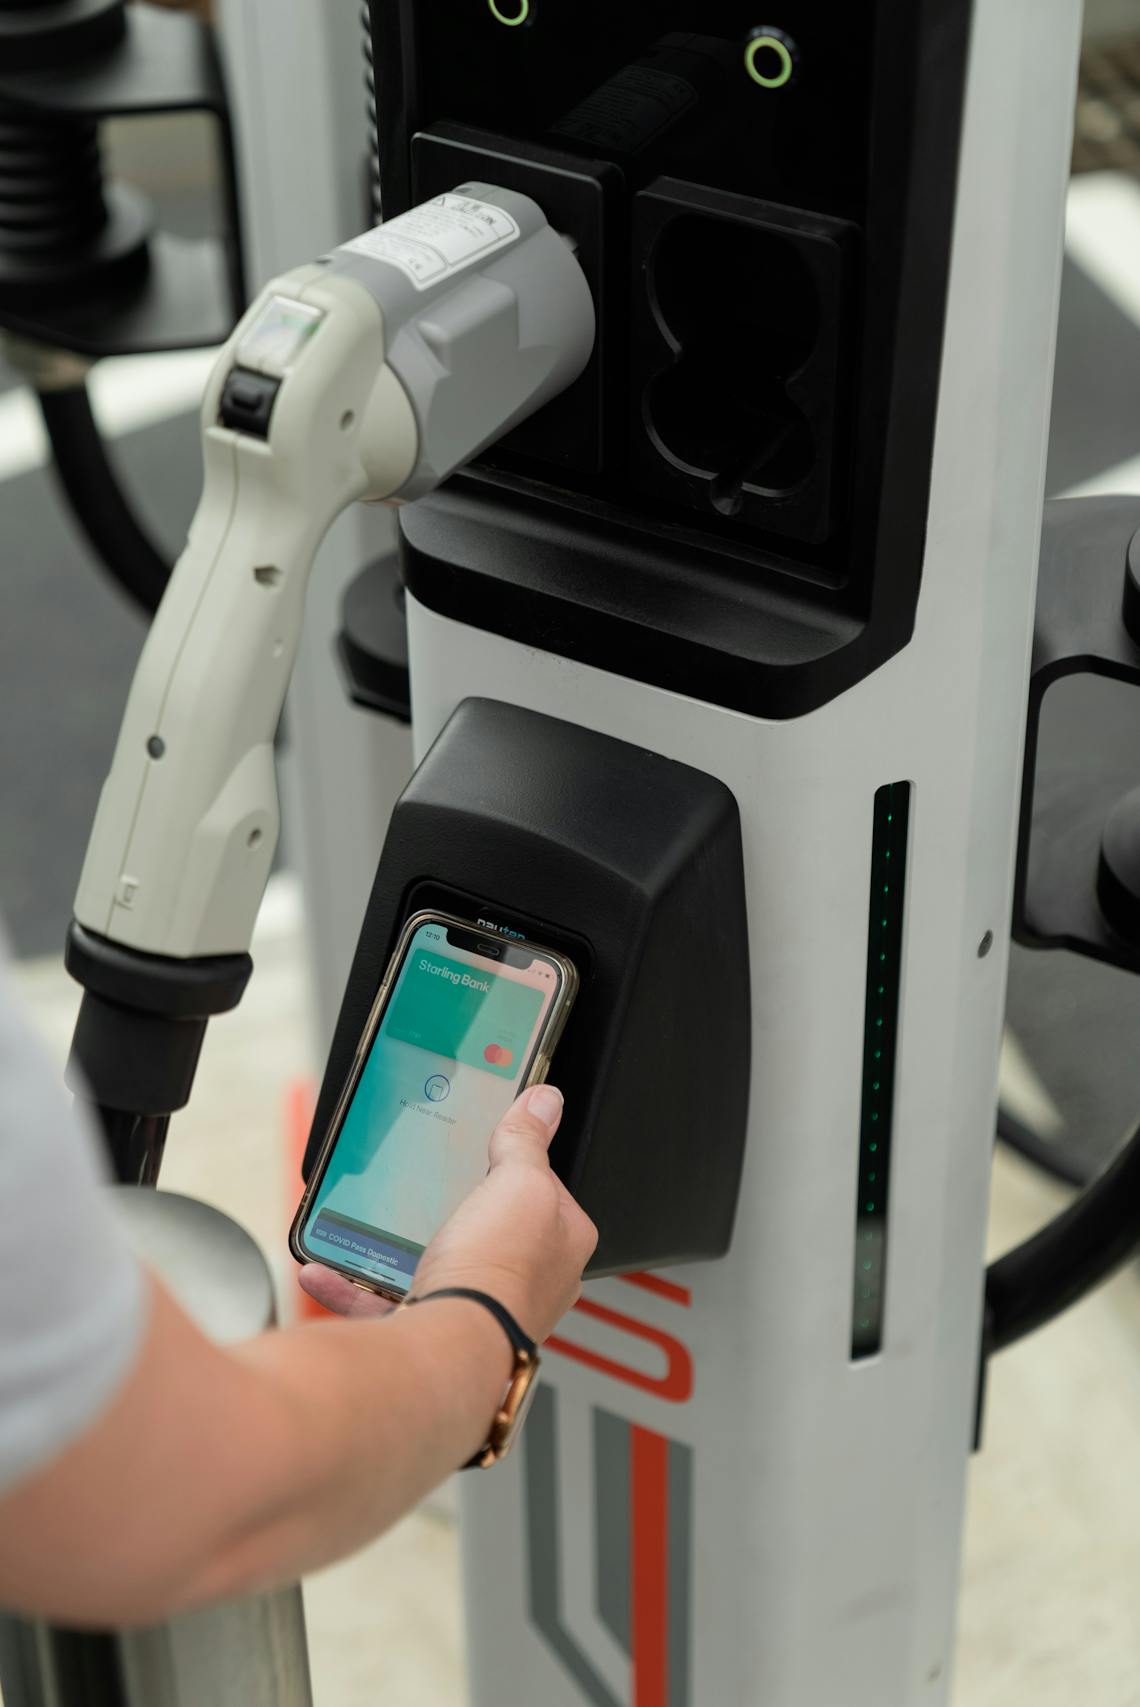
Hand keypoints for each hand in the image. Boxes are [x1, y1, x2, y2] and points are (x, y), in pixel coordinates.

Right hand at [298, 1085, 597, 1341]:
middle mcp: (528, 1282)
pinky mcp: (432, 1331)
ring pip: (433, 1264)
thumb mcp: (520, 1182)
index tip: (486, 1148)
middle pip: (488, 1229)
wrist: (449, 1351)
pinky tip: (327, 1267)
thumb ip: (526, 1140)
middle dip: (452, 1208)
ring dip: (394, 1244)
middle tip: (423, 1183)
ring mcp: (479, 1308)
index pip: (545, 1192)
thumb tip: (545, 1101)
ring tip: (368, 1218)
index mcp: (561, 1243)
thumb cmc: (497, 1273)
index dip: (517, 1166)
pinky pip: (383, 1299)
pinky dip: (351, 1283)